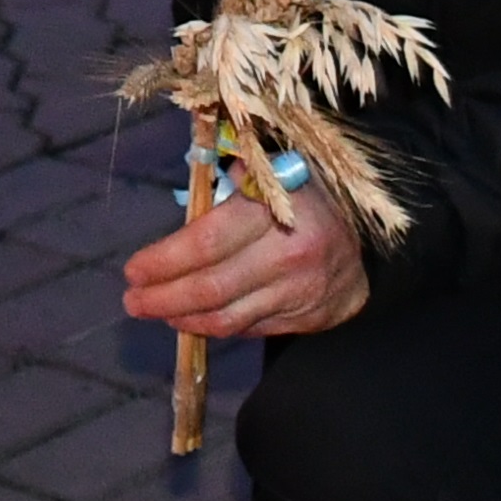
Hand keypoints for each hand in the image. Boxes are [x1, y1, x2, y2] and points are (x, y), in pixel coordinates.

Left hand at [123, 176, 369, 342]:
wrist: (369, 243)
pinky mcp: (305, 319)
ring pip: (226, 318)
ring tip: (154, 312)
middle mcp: (288, 255)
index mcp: (274, 209)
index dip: (163, 261)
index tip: (133, 269)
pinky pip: (248, 329)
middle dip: (163, 298)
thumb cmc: (307, 197)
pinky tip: (192, 318)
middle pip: (210, 287)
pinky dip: (214, 326)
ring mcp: (299, 293)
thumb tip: (185, 197)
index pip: (206, 243)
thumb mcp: (273, 172)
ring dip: (182, 318)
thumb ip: (232, 181)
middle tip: (132, 301)